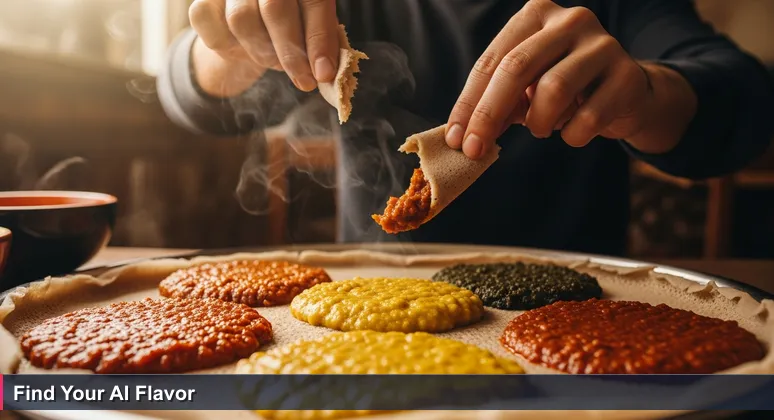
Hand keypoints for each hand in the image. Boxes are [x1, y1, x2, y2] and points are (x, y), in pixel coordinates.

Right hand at [189, 0, 339, 92]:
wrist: (250, 21)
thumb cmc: (290, 24)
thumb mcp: (312, 28)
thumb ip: (323, 44)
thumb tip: (326, 73)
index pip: (314, 2)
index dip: (319, 39)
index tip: (323, 73)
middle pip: (275, 8)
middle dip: (291, 53)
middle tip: (304, 81)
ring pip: (242, 20)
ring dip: (263, 53)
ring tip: (274, 61)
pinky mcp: (203, 5)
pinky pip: (216, 35)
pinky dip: (233, 52)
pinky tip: (245, 49)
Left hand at [446, 0, 654, 158]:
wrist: (627, 92)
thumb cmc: (564, 87)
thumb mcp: (525, 87)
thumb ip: (497, 103)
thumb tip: (464, 136)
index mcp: (536, 14)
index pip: (492, 60)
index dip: (469, 103)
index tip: (455, 139)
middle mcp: (570, 20)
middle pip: (517, 68)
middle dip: (488, 115)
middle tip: (475, 150)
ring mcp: (603, 44)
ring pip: (552, 89)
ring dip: (538, 122)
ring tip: (540, 128)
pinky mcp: (628, 75)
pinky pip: (588, 117)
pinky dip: (572, 135)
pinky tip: (573, 130)